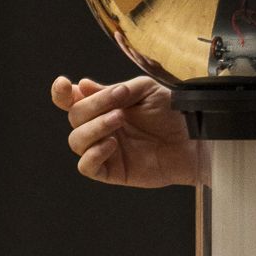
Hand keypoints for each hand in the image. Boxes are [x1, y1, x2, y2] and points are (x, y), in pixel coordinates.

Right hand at [51, 75, 197, 187]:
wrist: (194, 138)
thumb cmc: (173, 112)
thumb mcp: (145, 89)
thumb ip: (113, 89)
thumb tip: (81, 87)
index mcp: (104, 106)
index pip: (71, 100)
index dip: (61, 93)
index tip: (64, 84)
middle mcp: (101, 127)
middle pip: (74, 117)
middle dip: (93, 106)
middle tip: (121, 103)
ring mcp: (105, 149)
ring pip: (76, 140)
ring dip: (95, 126)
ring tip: (120, 119)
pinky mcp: (113, 170)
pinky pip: (87, 166)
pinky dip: (93, 154)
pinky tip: (112, 144)